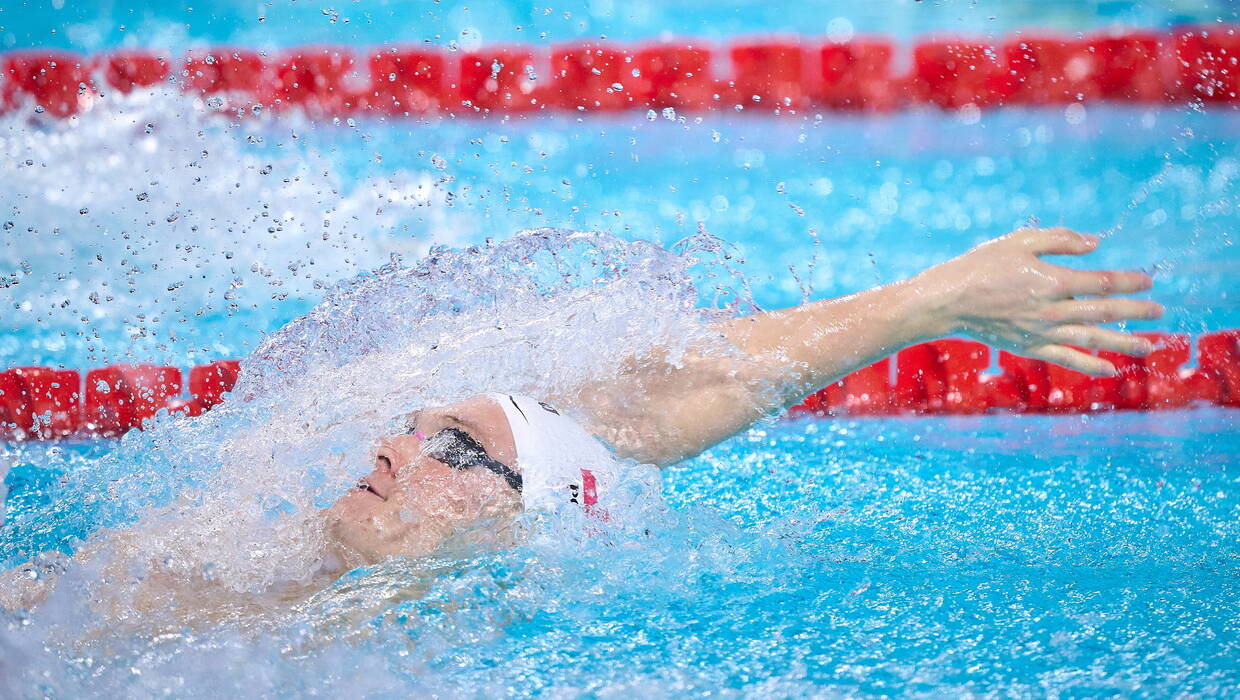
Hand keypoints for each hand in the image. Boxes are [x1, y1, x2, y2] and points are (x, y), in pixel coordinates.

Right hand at [911, 227, 1162, 375]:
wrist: (947, 301)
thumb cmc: (981, 265)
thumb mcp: (1019, 241)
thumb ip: (1060, 240)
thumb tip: (1096, 244)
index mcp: (1051, 281)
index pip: (1102, 282)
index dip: (1128, 281)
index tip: (1147, 280)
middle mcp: (1051, 310)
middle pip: (1104, 312)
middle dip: (1135, 312)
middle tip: (1159, 312)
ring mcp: (1041, 332)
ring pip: (1091, 340)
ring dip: (1123, 343)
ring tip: (1149, 345)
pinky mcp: (1029, 347)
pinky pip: (1065, 358)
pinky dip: (1090, 365)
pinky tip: (1110, 369)